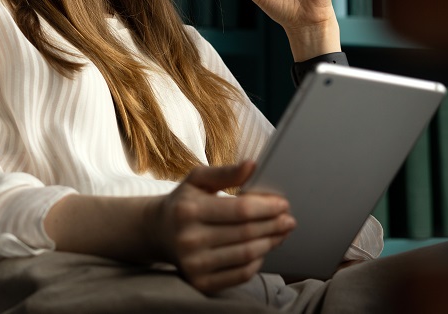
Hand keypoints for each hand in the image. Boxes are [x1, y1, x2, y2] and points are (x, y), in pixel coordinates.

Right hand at [149, 162, 295, 293]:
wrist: (158, 232)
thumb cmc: (183, 202)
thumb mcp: (197, 180)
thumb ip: (225, 172)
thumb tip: (252, 165)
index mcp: (189, 210)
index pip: (239, 210)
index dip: (266, 207)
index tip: (283, 204)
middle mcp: (189, 239)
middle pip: (246, 233)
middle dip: (273, 226)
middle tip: (289, 220)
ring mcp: (194, 264)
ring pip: (246, 255)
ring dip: (270, 243)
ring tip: (281, 233)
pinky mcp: (200, 282)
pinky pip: (240, 274)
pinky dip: (257, 262)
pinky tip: (263, 250)